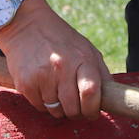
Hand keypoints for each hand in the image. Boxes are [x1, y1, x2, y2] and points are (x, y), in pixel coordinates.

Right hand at [0, 0, 110, 119]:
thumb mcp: (86, 49)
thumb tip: (112, 99)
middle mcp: (62, 67)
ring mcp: (42, 75)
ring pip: (56, 111)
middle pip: (73, 109)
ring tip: (56, 90)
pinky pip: (39, 107)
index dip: (93, 110)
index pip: (91, 93)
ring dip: (59, 108)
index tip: (92, 113)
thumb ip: (100, 73)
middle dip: (76, 113)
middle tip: (74, 105)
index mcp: (82, 58)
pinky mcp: (26, 83)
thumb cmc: (61, 39)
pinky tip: (43, 87)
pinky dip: (43, 103)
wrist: (26, 25)